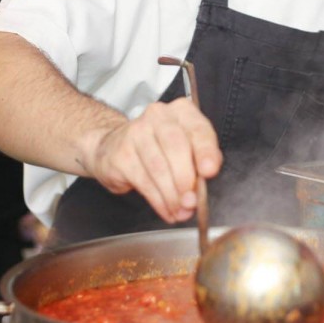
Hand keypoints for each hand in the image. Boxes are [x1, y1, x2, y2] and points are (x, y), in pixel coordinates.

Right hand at [84, 98, 221, 223]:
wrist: (113, 146)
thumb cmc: (158, 147)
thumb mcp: (185, 147)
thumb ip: (200, 161)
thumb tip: (204, 185)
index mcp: (181, 112)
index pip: (198, 129)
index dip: (206, 152)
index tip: (210, 171)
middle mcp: (158, 116)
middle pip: (176, 148)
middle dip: (186, 180)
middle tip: (192, 202)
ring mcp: (135, 133)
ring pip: (159, 168)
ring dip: (173, 196)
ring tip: (181, 211)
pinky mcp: (121, 154)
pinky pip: (144, 182)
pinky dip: (158, 201)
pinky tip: (166, 210)